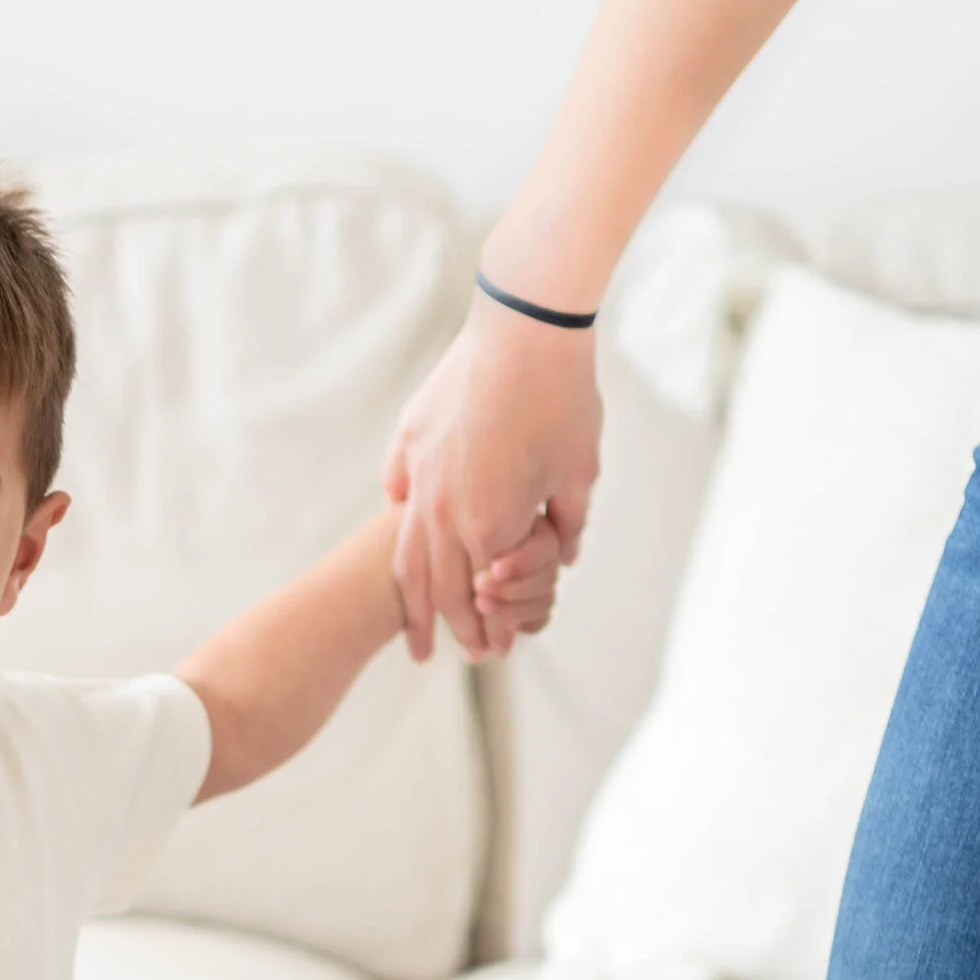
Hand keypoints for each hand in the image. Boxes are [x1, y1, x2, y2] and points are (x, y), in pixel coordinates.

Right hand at [385, 294, 602, 660]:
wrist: (525, 326)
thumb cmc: (563, 399)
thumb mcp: (581, 473)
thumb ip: (568, 525)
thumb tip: (561, 557)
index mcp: (488, 527)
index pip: (484, 597)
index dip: (493, 628)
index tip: (498, 652)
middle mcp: (443, 511)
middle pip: (441, 587)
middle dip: (455, 628)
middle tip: (465, 653)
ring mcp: (418, 476)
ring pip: (408, 552)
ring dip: (415, 597)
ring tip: (417, 628)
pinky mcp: (409, 441)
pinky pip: (398, 493)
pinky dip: (401, 520)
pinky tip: (403, 528)